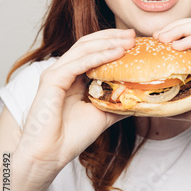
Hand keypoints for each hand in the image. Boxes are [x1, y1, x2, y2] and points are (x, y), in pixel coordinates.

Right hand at [15, 28, 135, 174]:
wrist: (49, 156)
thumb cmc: (71, 137)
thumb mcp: (103, 115)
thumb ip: (117, 103)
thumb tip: (141, 98)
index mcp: (73, 77)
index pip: (93, 50)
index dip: (112, 42)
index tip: (134, 40)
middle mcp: (63, 71)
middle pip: (88, 43)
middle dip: (112, 37)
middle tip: (132, 35)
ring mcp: (56, 73)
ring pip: (83, 48)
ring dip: (107, 43)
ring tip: (128, 41)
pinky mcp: (52, 80)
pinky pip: (78, 63)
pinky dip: (98, 56)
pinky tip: (115, 53)